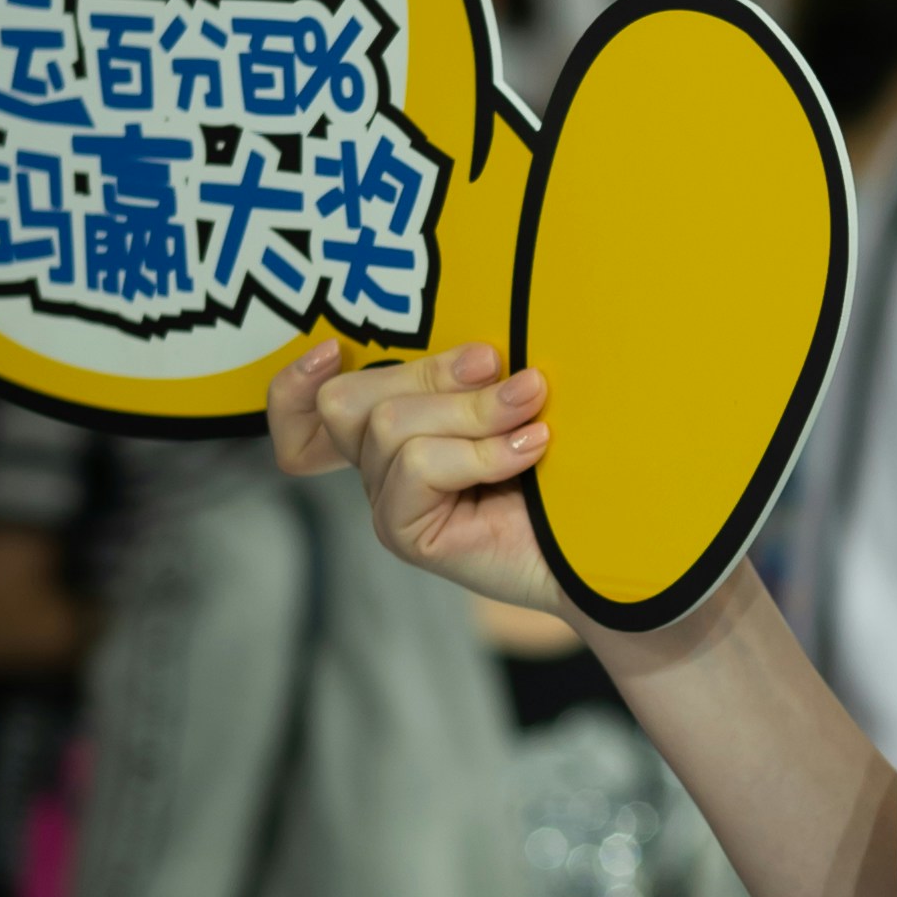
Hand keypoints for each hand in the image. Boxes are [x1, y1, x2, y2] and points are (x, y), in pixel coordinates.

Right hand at [267, 329, 568, 615]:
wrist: (602, 546)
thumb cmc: (563, 469)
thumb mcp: (509, 404)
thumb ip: (473, 377)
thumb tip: (479, 353)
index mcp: (392, 433)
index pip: (303, 412)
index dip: (293, 384)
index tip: (330, 350)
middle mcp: (377, 469)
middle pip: (347, 399)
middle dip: (434, 374)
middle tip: (512, 376)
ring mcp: (386, 503)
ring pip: (389, 425)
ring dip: (473, 412)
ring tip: (533, 419)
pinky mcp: (402, 532)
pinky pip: (419, 465)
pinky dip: (481, 452)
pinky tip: (529, 451)